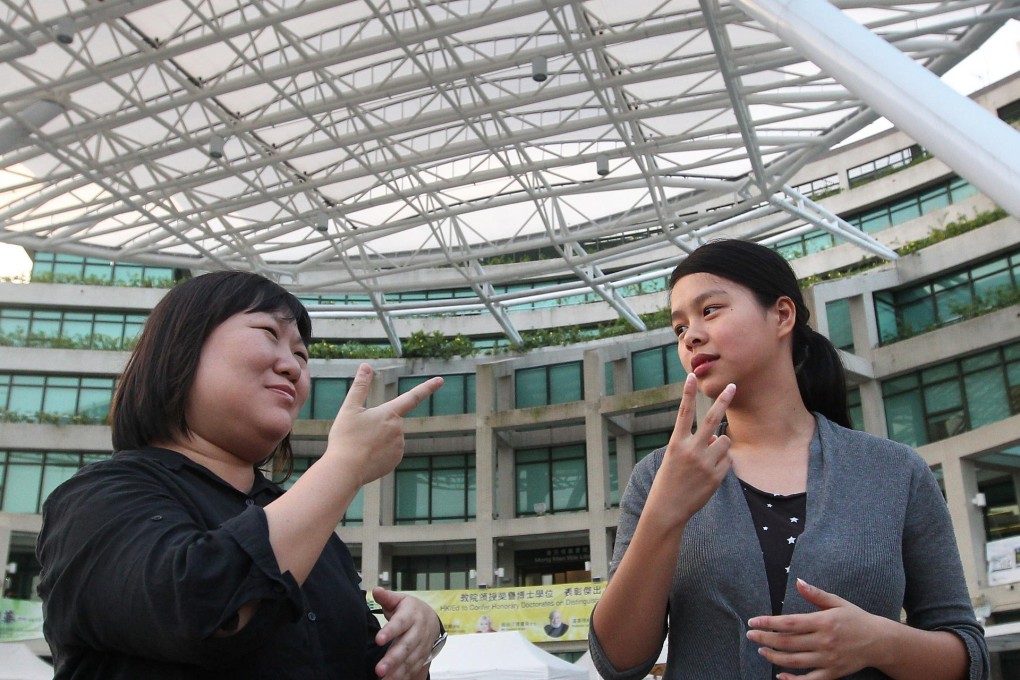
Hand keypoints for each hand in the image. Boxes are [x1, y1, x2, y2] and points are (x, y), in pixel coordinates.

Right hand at [326, 363, 442, 485]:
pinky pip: (389, 451)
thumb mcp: (349, 408)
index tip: (440, 380)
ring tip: (361, 447)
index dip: (427, 387)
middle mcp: (399, 429)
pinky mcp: (395, 461)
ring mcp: (399, 446)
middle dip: (378, 424)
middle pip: (391, 421)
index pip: (413, 397)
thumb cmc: (345, 438)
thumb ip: (360, 386)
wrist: (344, 470)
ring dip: (378, 439)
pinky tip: (367, 457)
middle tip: (359, 434)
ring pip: (390, 437)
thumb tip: (366, 366)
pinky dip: (379, 452)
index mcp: (389, 413)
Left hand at [372, 587, 441, 679]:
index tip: (378, 640)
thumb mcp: (399, 600)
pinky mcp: (423, 656)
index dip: (389, 631)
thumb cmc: (410, 609)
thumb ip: (386, 597)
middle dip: (393, 659)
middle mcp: (418, 631)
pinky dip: (404, 676)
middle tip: (379, 670)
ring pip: (410, 660)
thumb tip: (375, 590)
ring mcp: (422, 645)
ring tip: (383, 679)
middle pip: (406, 646)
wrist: (432, 618)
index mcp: (411, 615)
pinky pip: (414, 668)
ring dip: (397, 671)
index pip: (399, 623)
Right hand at [645, 373, 733, 526]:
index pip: (683, 413)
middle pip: (711, 419)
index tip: (690, 376)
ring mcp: (704, 463)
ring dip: (720, 446)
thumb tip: (719, 435)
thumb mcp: (675, 458)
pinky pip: (728, 460)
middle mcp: (691, 450)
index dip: (687, 394)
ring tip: (707, 461)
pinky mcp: (716, 476)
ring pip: (724, 441)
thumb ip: (696, 444)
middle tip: (732, 386)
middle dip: (723, 401)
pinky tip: (709, 474)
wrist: (668, 508)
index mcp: (676, 443)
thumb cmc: (669, 480)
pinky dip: (722, 463)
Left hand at [746, 579, 882, 679]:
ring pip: (795, 661)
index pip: (789, 623)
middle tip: (750, 635)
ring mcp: (828, 659)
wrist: (880, 641)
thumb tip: (797, 581)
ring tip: (761, 651)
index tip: (752, 621)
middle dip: (765, 639)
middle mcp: (825, 641)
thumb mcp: (837, 602)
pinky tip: (780, 676)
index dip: (768, 622)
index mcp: (823, 621)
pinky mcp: (833, 673)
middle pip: (788, 642)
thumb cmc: (856, 618)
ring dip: (774, 657)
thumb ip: (815, 594)